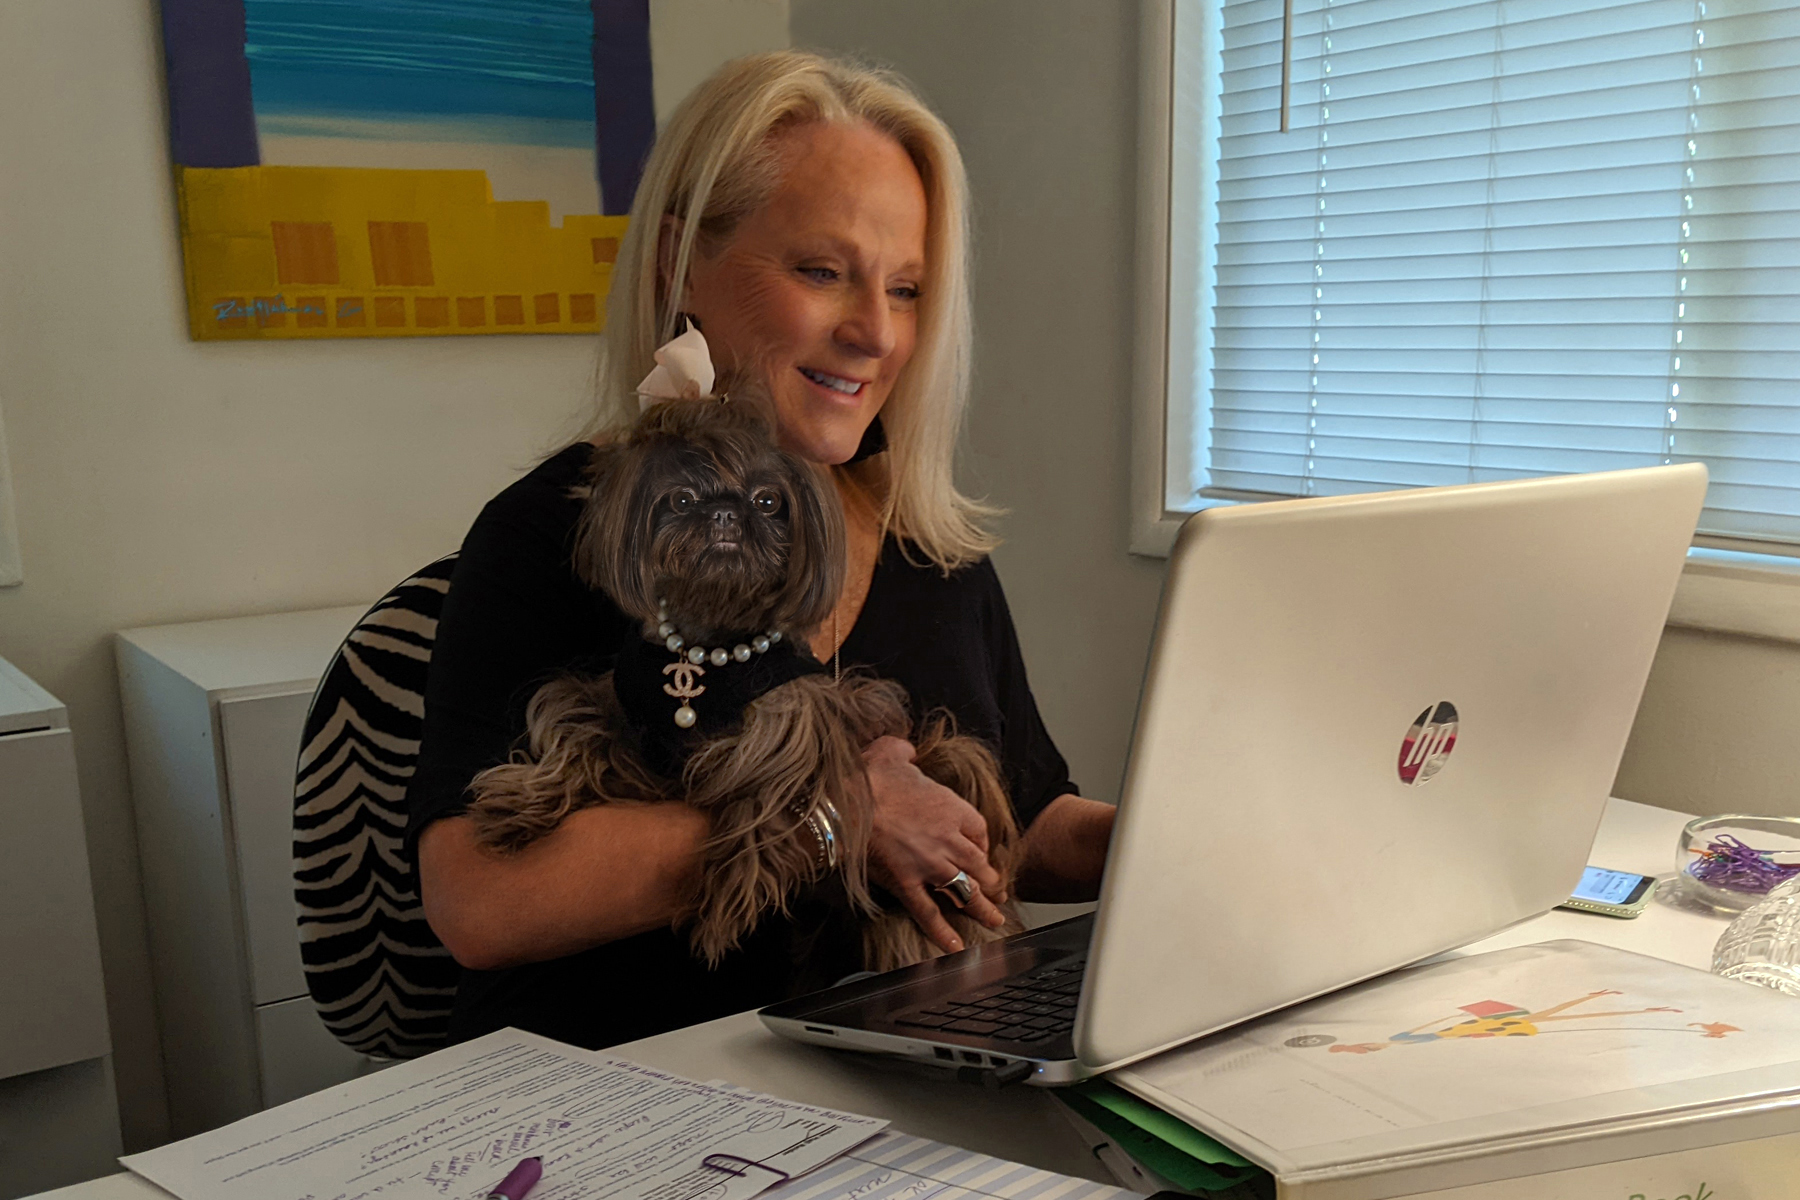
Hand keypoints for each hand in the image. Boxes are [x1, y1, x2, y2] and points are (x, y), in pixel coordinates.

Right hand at [862, 736, 1007, 952]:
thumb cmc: (870, 776)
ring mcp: (929, 864)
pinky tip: (954, 947)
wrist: (847, 801)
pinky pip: (929, 913)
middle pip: (979, 865)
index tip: (980, 850)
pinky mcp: (906, 883)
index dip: (981, 843)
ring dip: (981, 908)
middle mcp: (948, 839)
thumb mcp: (893, 752)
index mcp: (951, 808)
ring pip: (964, 891)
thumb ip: (905, 752)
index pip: (979, 831)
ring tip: (993, 921)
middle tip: (1000, 894)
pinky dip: (942, 932)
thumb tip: (905, 750)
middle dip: (991, 881)